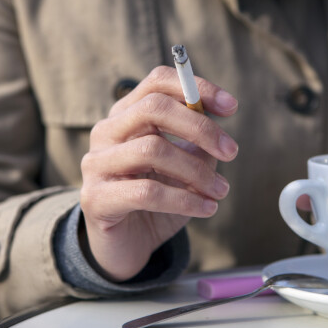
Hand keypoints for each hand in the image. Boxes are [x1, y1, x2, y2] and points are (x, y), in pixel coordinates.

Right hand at [80, 66, 238, 280]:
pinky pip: (147, 192)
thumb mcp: (184, 165)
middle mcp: (106, 131)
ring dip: (196, 171)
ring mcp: (96, 164)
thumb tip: (219, 131)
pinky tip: (207, 208)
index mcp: (127, 114)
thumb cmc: (159, 199)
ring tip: (221, 190)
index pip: (157, 82)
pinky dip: (185, 200)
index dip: (196, 88)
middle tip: (232, 152)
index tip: (232, 107)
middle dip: (200, 127)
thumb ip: (198, 144)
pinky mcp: (95, 198)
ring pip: (151, 150)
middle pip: (153, 108)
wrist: (127, 245)